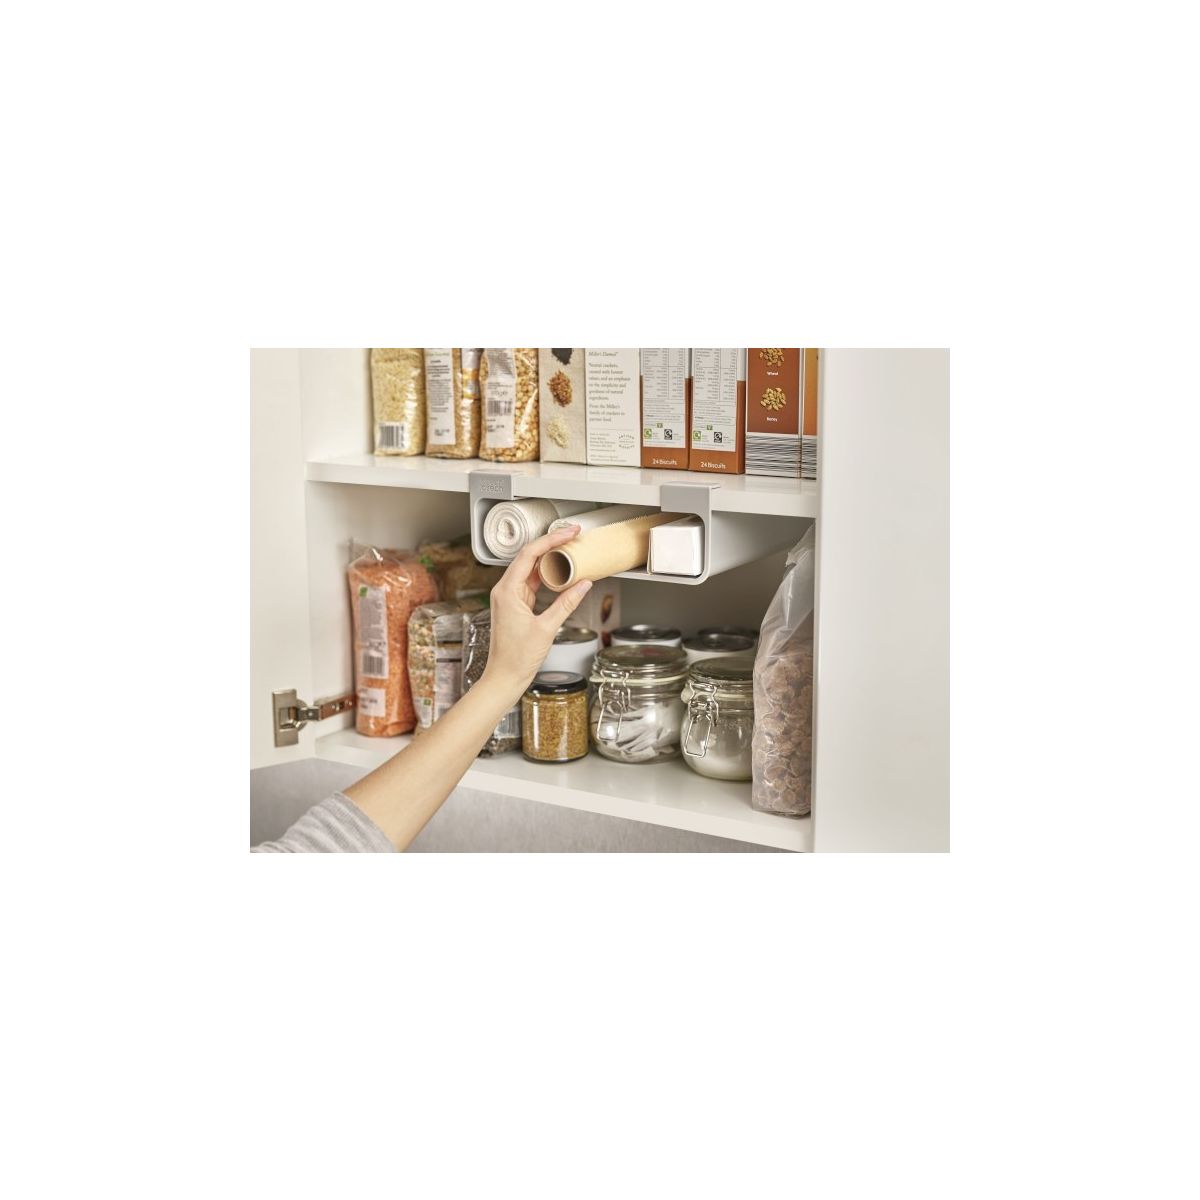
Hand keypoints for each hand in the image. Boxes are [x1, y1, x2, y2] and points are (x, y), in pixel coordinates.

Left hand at [481, 525, 592, 703]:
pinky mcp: (516, 605)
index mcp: (507, 591)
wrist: (505, 677)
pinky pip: (532, 583)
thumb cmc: (516, 658)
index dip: (550, 540)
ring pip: (531, 569)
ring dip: (550, 559)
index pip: (529, 554)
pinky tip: (561, 572)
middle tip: (572, 536)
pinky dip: (547, 575)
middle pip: (529, 557)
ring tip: (570, 550)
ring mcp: (510, 597)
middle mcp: (505, 590)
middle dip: (551, 544)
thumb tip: (583, 584)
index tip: (568, 533)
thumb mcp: (547, 628)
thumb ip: (566, 603)